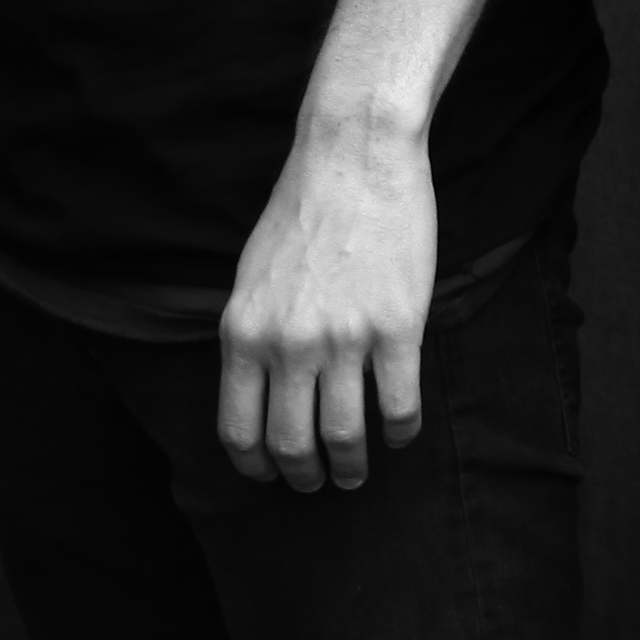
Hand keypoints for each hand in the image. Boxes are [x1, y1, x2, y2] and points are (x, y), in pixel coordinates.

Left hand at [218, 119, 434, 487]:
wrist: (354, 156)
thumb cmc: (301, 210)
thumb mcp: (250, 278)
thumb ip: (250, 336)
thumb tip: (256, 393)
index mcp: (242, 333)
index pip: (239, 430)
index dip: (256, 465)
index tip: (273, 473)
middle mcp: (287, 344)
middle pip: (291, 445)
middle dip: (305, 477)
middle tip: (319, 483)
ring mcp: (344, 338)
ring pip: (344, 436)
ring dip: (352, 467)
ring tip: (358, 472)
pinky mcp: (397, 327)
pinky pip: (399, 405)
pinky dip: (400, 432)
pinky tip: (401, 433)